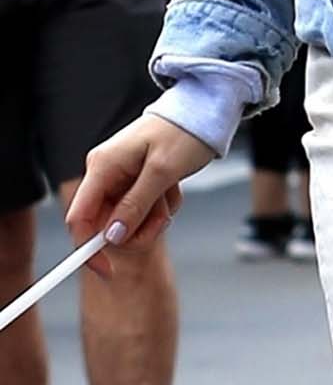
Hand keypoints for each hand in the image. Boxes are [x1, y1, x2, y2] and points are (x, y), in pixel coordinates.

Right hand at [69, 113, 216, 272]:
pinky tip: (171, 190)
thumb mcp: (163, 173)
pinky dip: (158, 208)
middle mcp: (104, 173)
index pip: (79, 216)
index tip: (108, 270)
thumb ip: (136, 205)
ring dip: (152, 217)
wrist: (201, 114)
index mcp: (102, 166)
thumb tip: (111, 236)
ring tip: (170, 194)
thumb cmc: (183, 134)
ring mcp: (117, 178)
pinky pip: (140, 210)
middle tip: (163, 216)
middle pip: (105, 223)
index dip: (88, 247)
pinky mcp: (132, 183)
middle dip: (137, 228)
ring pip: (126, 220)